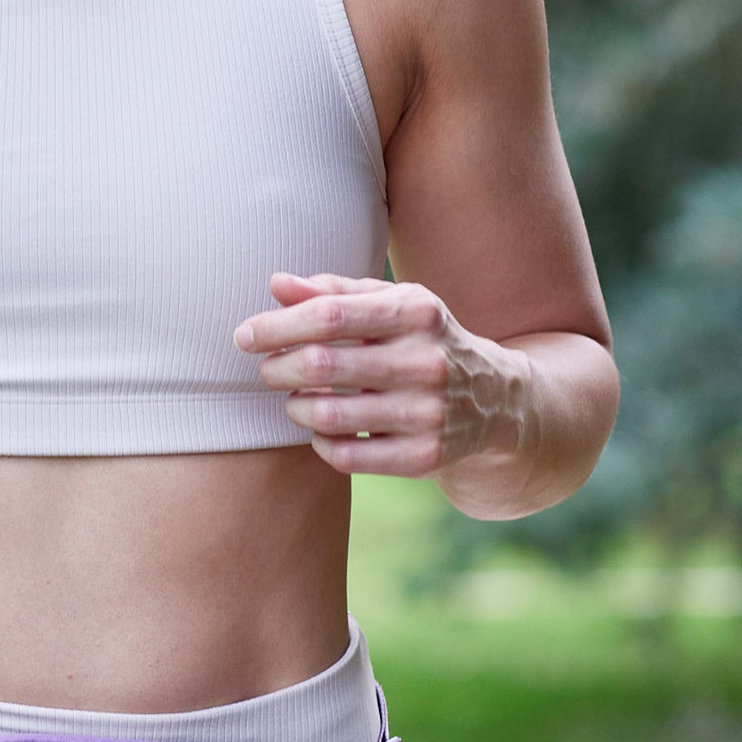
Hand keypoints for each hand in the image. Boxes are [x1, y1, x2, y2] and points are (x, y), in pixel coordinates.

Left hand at [233, 270, 523, 477]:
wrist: (496, 399)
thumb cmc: (422, 339)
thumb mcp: (391, 304)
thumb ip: (333, 292)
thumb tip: (276, 284)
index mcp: (417, 312)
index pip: (328, 315)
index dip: (277, 326)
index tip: (245, 336)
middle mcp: (427, 361)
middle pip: (321, 364)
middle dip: (277, 367)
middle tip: (267, 369)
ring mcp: (430, 413)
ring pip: (328, 415)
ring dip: (296, 407)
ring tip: (295, 398)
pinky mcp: (427, 457)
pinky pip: (347, 456)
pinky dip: (321, 443)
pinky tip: (322, 429)